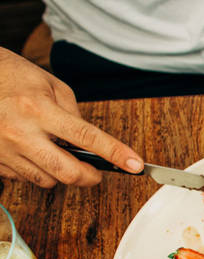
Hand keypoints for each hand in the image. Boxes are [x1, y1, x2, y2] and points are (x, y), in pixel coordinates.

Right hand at [0, 48, 140, 187]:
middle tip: (97, 170)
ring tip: (57, 152)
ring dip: (62, 173)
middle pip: (69, 172)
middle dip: (91, 176)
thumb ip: (74, 114)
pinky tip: (35, 153)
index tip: (135, 165)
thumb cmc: (14, 77)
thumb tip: (89, 143)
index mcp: (39, 110)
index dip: (115, 154)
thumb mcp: (52, 86)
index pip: (86, 138)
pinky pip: (26, 178)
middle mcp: (21, 133)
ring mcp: (5, 150)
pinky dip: (38, 170)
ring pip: (48, 181)